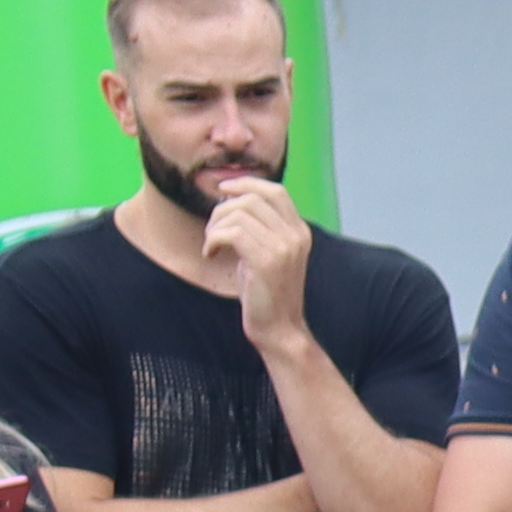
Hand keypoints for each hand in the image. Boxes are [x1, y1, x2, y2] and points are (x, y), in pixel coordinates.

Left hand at [202, 183, 316, 347]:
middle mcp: (295, 236)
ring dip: (214, 226)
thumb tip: (232, 199)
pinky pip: (231, 233)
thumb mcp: (270, 253)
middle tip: (213, 230)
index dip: (246, 183)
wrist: (279, 328)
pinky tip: (211, 253)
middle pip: (251, 199)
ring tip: (212, 244)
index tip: (223, 190)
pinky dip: (213, 240)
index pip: (275, 190)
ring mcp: (283, 248)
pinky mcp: (266, 261)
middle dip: (222, 209)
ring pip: (237, 214)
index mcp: (300, 232)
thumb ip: (262, 227)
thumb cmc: (267, 292)